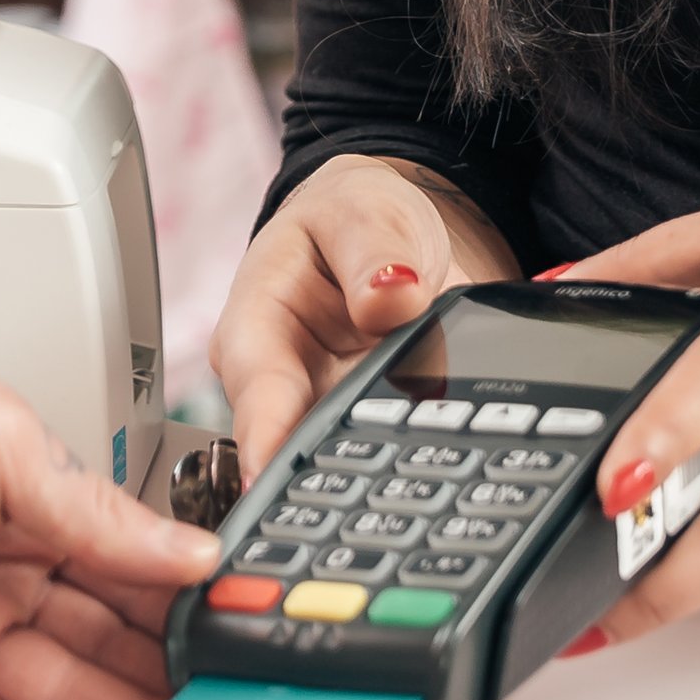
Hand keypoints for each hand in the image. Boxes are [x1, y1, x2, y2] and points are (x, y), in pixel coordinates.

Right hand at [211, 155, 523, 469]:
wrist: (395, 241)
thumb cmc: (355, 220)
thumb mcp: (363, 213)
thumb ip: (374, 251)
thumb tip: (393, 296)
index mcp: (256, 328)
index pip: (257, 390)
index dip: (267, 438)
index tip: (275, 476)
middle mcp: (282, 388)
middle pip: (299, 445)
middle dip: (337, 472)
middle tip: (385, 487)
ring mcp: (328, 415)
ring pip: (347, 463)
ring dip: (384, 471)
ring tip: (422, 478)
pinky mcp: (371, 432)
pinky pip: (392, 455)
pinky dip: (418, 460)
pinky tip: (443, 468)